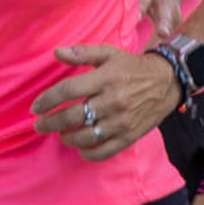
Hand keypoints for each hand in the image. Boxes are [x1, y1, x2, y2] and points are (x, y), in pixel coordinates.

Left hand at [31, 45, 183, 160]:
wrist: (167, 82)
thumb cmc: (132, 67)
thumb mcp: (110, 53)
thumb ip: (83, 53)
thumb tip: (57, 52)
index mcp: (106, 78)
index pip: (68, 90)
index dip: (48, 100)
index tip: (36, 107)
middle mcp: (112, 100)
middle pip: (72, 116)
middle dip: (50, 122)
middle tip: (40, 124)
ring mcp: (121, 121)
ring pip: (84, 136)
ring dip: (67, 137)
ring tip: (61, 133)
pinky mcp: (128, 136)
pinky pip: (102, 151)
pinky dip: (87, 152)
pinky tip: (80, 146)